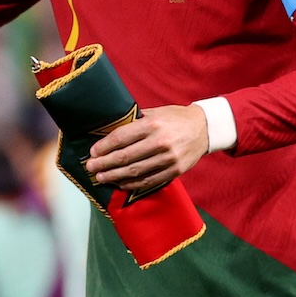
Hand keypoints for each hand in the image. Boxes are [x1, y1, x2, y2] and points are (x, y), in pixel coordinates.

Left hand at [84, 104, 209, 192]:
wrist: (204, 128)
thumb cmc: (174, 118)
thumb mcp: (154, 112)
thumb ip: (133, 121)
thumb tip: (107, 130)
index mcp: (152, 125)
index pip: (120, 137)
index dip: (104, 147)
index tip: (92, 152)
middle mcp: (160, 142)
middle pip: (125, 157)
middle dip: (104, 163)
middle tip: (90, 167)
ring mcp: (168, 158)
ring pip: (135, 171)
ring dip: (114, 176)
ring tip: (100, 177)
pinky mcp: (175, 171)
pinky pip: (149, 180)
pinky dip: (132, 184)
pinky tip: (120, 183)